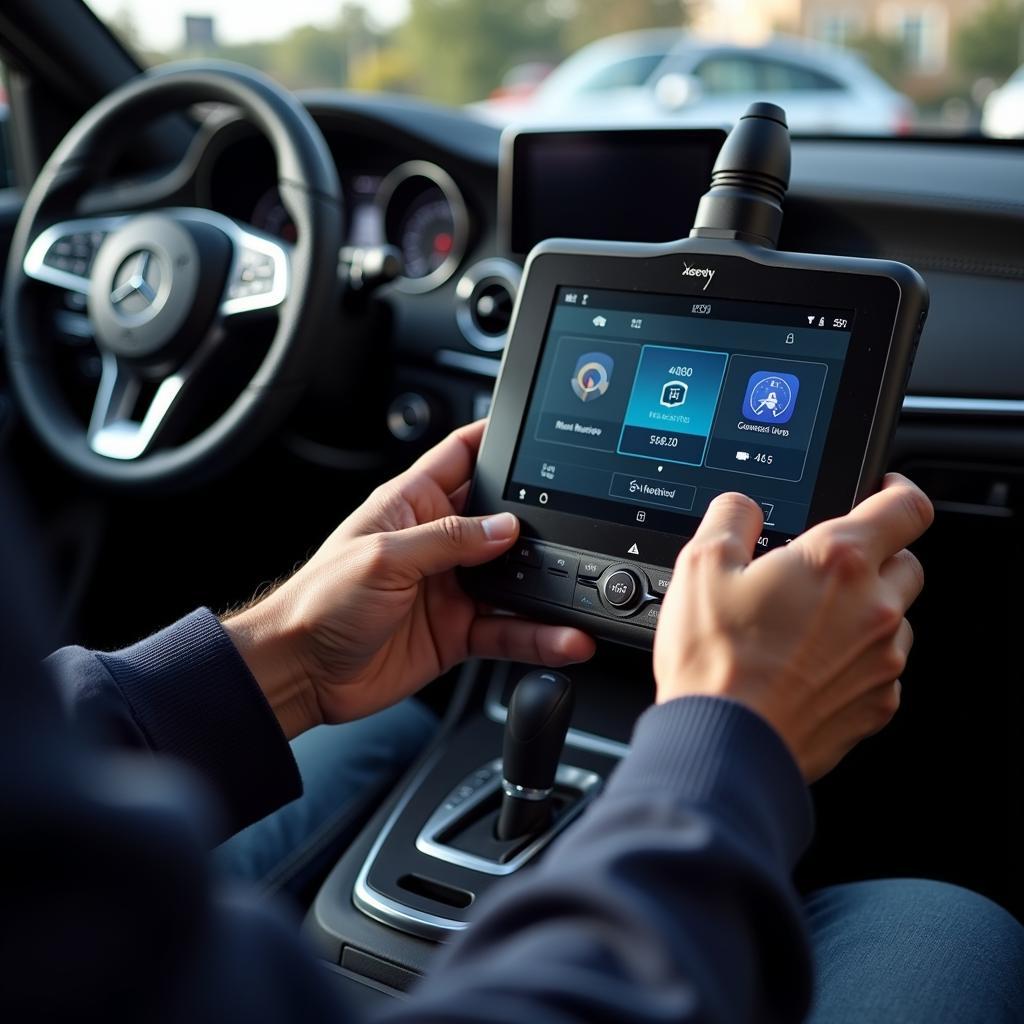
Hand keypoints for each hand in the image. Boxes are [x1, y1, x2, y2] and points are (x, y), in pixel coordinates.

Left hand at [225, 421, 594, 736]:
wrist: (302, 671)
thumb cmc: (319, 601)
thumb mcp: (383, 556)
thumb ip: (447, 539)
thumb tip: (503, 527)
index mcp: (412, 503)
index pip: (462, 455)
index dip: (498, 439)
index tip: (538, 433)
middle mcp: (437, 542)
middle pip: (501, 519)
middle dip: (539, 520)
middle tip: (577, 525)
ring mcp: (452, 587)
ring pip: (514, 579)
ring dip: (548, 585)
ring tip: (580, 589)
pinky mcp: (458, 631)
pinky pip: (509, 630)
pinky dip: (539, 636)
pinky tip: (563, 638)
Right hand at [653, 475, 932, 780]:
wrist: (725, 743)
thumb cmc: (714, 659)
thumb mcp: (701, 566)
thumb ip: (729, 518)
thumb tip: (741, 506)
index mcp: (836, 561)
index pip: (906, 507)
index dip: (896, 490)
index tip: (882, 491)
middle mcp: (873, 607)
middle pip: (908, 562)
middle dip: (877, 555)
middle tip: (827, 568)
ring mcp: (881, 660)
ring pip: (897, 617)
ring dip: (866, 610)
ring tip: (810, 624)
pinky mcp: (877, 705)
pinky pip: (882, 668)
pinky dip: (857, 660)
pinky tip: (810, 666)